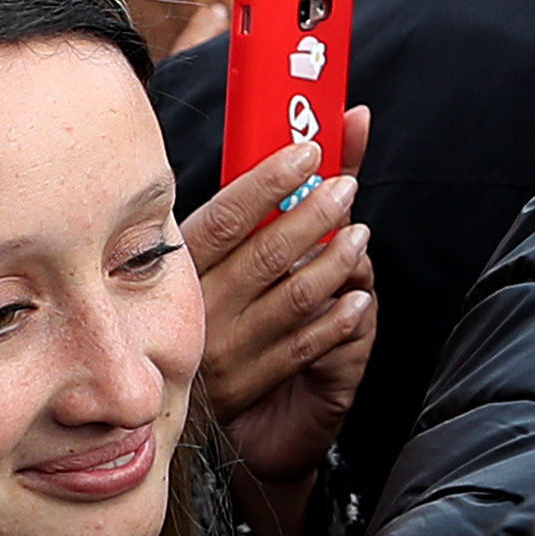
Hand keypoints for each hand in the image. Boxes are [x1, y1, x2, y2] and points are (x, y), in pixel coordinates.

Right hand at [189, 119, 378, 517]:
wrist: (175, 402)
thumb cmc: (203, 306)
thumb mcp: (211, 257)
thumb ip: (260, 203)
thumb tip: (324, 133)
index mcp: (177, 267)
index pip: (225, 217)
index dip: (269, 181)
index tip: (310, 152)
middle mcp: (196, 306)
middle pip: (266, 253)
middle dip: (315, 215)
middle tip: (347, 189)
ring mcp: (220, 349)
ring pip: (293, 298)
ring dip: (336, 263)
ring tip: (360, 237)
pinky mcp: (246, 384)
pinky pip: (304, 347)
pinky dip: (339, 319)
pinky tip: (359, 298)